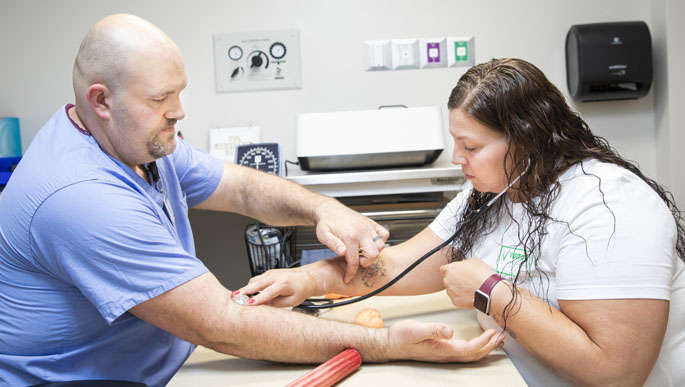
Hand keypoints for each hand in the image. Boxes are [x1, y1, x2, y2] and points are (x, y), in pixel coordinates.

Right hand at [235, 268, 316, 307]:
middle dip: (245, 290)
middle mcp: (276, 276)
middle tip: (234, 297)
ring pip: (255, 280)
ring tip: (236, 297)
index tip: (249, 304)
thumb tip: (263, 306)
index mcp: (284, 284)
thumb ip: (276, 304)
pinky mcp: (268, 273)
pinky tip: (246, 293)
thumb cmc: (300, 290)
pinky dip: (250, 286)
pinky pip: (257, 279)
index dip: (258, 299)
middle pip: (257, 283)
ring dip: (245, 288)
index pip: (268, 292)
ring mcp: (271, 273)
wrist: (306, 278)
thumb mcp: (291, 301)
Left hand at [314, 201, 388, 282]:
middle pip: (373, 255)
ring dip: (373, 253)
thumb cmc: (326, 222)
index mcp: (349, 236)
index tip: (347, 278)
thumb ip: (332, 244)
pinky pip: (384, 234)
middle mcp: (361, 231)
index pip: (354, 261)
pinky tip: (370, 243)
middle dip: (366, 262)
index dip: (351, 272)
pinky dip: (381, 241)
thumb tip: (342, 252)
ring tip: (362, 252)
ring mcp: (368, 227)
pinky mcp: (371, 223)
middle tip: (356, 261)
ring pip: (381, 246)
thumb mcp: (322, 234)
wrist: (330, 209)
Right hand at [386, 320, 503, 362]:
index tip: (492, 333)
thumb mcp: (416, 330)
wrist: (391, 343)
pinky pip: (464, 351)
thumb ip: (433, 330)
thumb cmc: (402, 337)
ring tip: (495, 339)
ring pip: (470, 354)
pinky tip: (478, 340)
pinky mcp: (442, 349)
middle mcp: (446, 354)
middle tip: (501, 337)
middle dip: (489, 347)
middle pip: (474, 355)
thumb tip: (449, 330)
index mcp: (443, 349)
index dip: (483, 342)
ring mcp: (445, 353)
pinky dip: (476, 346)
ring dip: (485, 348)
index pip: (469, 349)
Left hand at [440, 258, 494, 308]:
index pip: (443, 270)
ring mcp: (450, 292)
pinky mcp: (455, 301)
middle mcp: (447, 281)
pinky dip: (461, 298)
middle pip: (447, 280)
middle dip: (454, 281)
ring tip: (469, 288)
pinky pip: (456, 299)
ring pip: (451, 290)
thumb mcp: (473, 261)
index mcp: (450, 269)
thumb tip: (463, 266)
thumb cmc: (483, 275)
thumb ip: (463, 264)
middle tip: (465, 281)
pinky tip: (470, 294)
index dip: (450, 271)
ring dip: (458, 289)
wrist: (489, 290)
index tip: (456, 273)